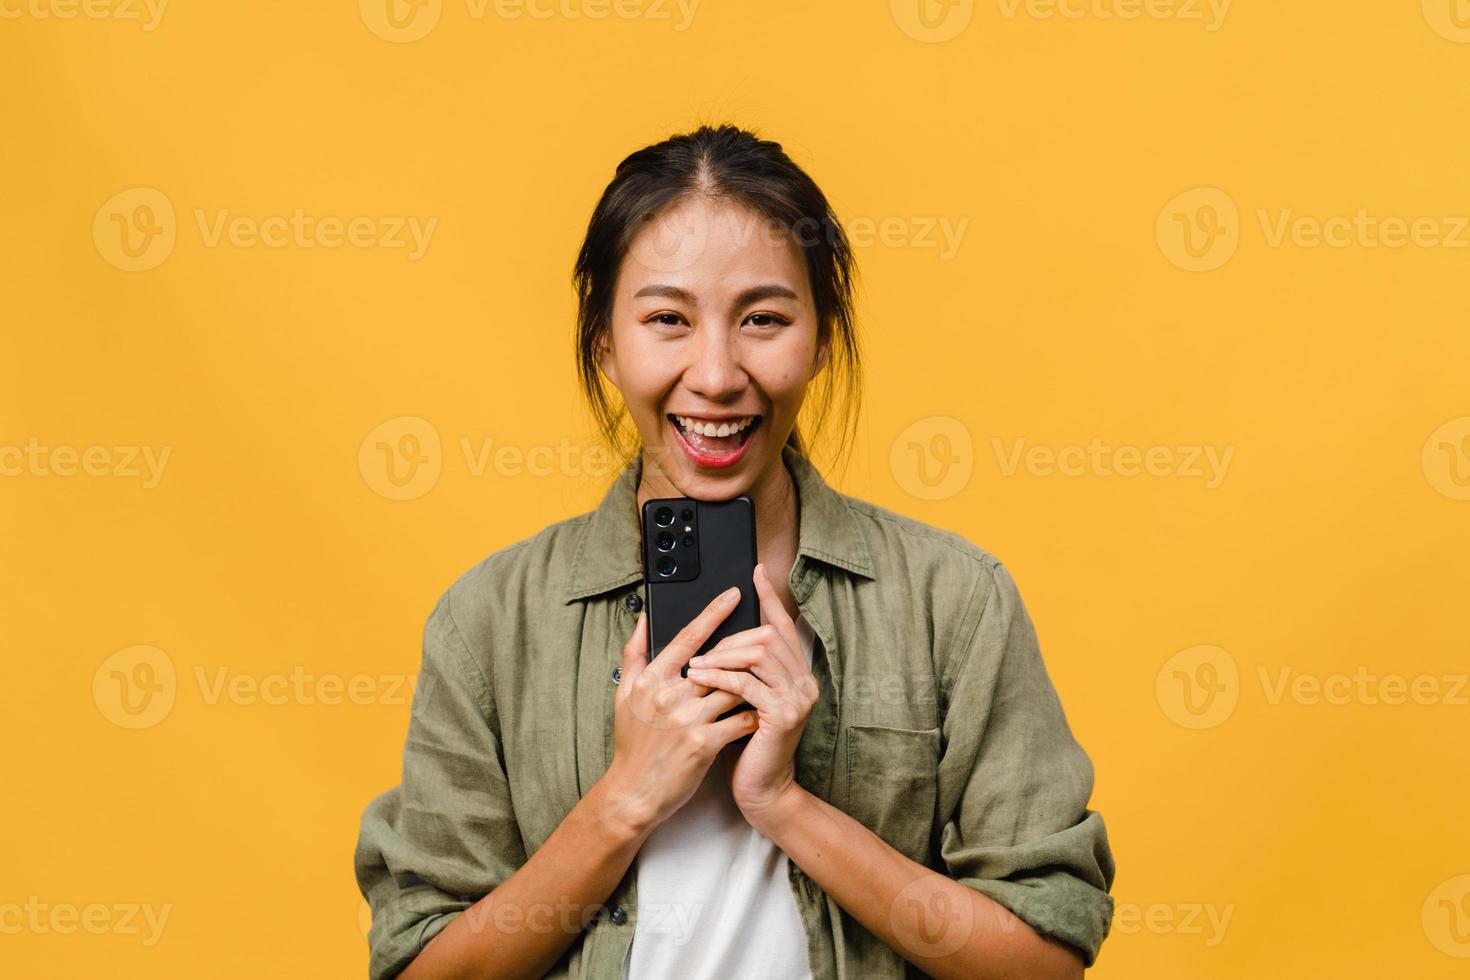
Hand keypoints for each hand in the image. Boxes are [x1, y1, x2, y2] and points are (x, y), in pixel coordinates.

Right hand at [603, 590, 758, 835]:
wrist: (635, 791)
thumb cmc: (632, 741)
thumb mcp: (625, 694)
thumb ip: (635, 653)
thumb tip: (643, 619)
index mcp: (653, 678)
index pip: (688, 638)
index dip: (713, 613)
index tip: (734, 594)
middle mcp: (670, 694)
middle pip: (719, 661)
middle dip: (744, 651)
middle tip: (767, 637)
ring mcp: (688, 719)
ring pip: (735, 688)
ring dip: (752, 684)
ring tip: (769, 677)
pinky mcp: (704, 744)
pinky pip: (740, 720)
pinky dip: (753, 715)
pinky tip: (761, 713)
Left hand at [685, 562, 818, 822]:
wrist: (761, 791)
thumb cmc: (745, 746)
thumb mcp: (743, 702)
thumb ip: (740, 671)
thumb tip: (716, 639)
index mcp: (795, 674)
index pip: (782, 625)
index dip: (769, 598)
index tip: (755, 572)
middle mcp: (803, 682)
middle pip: (769, 635)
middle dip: (730, 637)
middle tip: (701, 649)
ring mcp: (797, 698)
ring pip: (759, 654)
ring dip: (722, 656)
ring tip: (694, 665)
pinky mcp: (783, 716)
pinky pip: (749, 684)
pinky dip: (721, 678)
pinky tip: (700, 679)